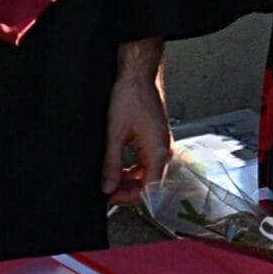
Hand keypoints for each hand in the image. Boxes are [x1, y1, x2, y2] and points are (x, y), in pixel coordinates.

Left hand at [100, 53, 172, 205]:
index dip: (129, 198)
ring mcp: (161, 146)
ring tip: (110, 180)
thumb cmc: (131, 97)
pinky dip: (133, 169)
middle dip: (128, 190)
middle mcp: (164, 151)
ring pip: (147, 174)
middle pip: (149, 184)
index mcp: (158, 153)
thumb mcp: (115, 134)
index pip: (149, 190)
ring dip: (129, 180)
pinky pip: (146, 162)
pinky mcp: (155, 140)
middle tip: (107, 191)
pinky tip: (118, 167)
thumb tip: (108, 187)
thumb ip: (112, 164)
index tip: (111, 197)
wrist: (138, 76)